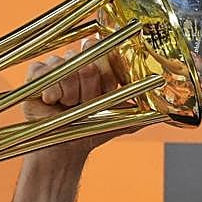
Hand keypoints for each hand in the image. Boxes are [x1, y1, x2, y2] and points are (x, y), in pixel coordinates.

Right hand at [22, 37, 143, 160]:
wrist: (64, 148)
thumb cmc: (90, 131)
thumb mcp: (120, 121)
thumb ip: (141, 112)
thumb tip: (164, 111)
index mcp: (100, 68)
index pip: (106, 53)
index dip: (105, 74)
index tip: (104, 92)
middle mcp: (78, 62)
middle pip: (86, 61)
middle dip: (87, 89)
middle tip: (82, 105)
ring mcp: (56, 66)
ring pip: (66, 66)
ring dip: (69, 92)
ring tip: (67, 106)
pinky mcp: (36, 74)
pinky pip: (43, 69)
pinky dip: (50, 89)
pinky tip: (51, 101)